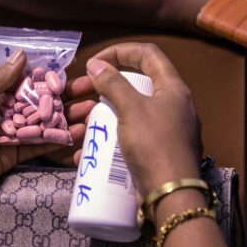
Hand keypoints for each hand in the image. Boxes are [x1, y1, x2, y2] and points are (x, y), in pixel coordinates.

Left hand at [0, 49, 93, 226]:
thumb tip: (22, 56)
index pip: (20, 81)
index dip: (43, 77)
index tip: (70, 71)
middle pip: (34, 103)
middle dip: (61, 97)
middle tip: (90, 91)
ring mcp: (5, 135)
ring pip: (39, 124)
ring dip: (63, 118)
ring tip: (90, 111)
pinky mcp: (10, 157)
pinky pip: (35, 146)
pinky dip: (55, 141)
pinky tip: (76, 134)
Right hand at [79, 43, 201, 198]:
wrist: (170, 195)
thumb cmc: (154, 144)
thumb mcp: (132, 109)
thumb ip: (113, 83)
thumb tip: (96, 65)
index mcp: (172, 88)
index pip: (147, 54)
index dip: (120, 51)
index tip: (95, 62)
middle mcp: (170, 106)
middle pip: (131, 86)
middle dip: (99, 89)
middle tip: (76, 93)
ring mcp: (162, 130)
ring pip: (124, 114)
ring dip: (97, 118)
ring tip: (75, 127)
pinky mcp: (153, 152)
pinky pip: (126, 138)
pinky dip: (105, 141)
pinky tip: (85, 153)